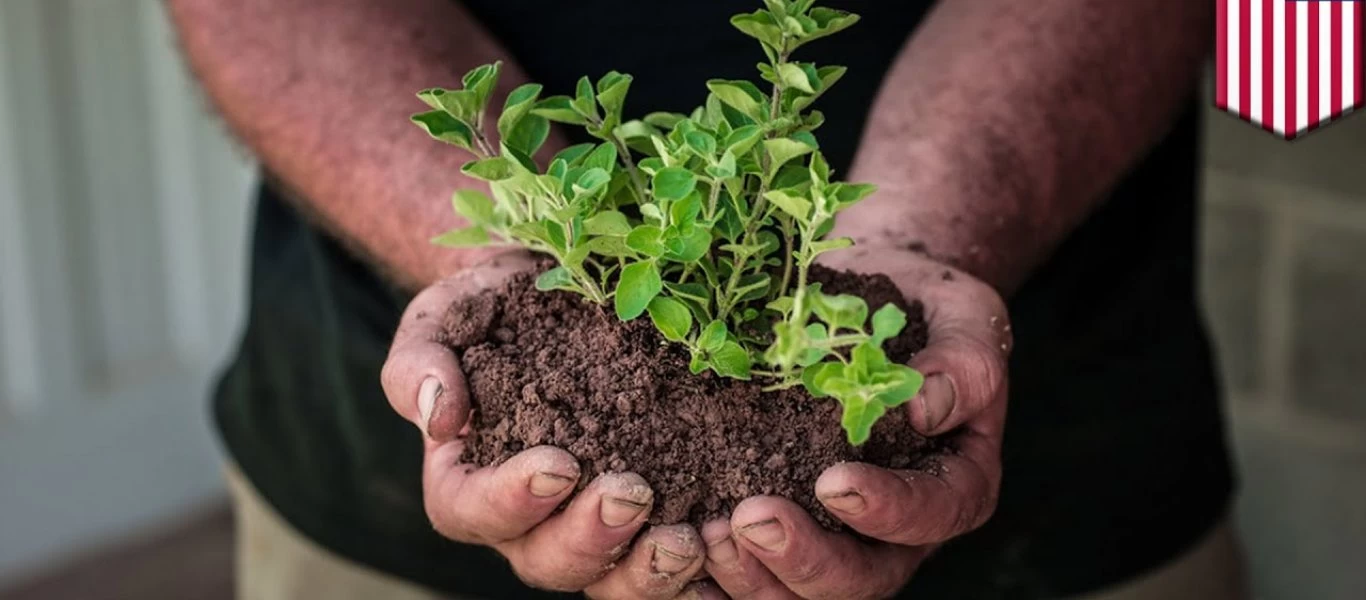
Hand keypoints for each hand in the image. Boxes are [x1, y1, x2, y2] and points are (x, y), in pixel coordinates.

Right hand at [381, 252, 708, 598]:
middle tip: (633, 494)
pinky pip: (665, 564)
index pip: (471, 512)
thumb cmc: (488, 307)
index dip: (511, 501)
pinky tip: (725, 542)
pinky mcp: (648, 516)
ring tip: (688, 538)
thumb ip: (420, 362)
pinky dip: (696, 569)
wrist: (555, 286)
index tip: (559, 464)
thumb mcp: (442, 318)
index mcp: (466, 481)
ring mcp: (589, 524)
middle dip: (590, 539)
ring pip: (609, 581)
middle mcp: (527, 519)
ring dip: (647, 571)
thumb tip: (439, 417)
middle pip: (545, 560)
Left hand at [701, 247, 1010, 598]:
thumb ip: (962, 361)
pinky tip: (678, 557)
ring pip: (802, 593)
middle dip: (804, 559)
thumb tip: (924, 404)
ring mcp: (837, 539)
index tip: (835, 482)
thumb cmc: (920, 311)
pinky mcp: (785, 531)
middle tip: (751, 518)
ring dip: (752, 576)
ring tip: (708, 533)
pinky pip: (754, 575)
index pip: (930, 515)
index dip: (886, 509)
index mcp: (953, 485)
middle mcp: (897, 531)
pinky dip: (715, 578)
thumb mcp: (962, 318)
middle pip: (860, 578)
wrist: (864, 305)